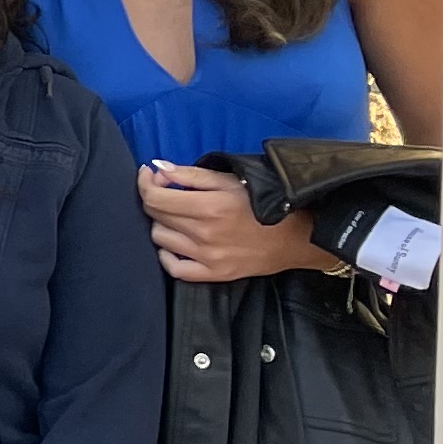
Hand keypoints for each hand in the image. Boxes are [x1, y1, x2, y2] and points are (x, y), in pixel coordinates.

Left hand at [138, 160, 339, 284]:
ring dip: (162, 224)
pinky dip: (167, 254)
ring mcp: (208, 257)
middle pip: (156, 216)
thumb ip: (191, 174)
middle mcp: (205, 234)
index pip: (155, 197)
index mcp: (209, 207)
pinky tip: (175, 243)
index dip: (145, 183)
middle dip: (156, 199)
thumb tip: (159, 168)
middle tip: (168, 192)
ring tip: (177, 216)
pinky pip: (174, 268)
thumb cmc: (265, 202)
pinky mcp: (215, 274)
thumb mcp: (231, 180)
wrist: (297, 237)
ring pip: (160, 239)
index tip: (149, 174)